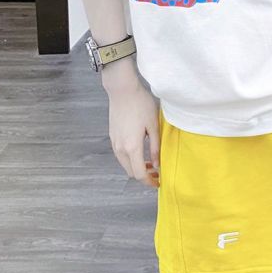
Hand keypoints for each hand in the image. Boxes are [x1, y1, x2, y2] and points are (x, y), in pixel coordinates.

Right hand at [104, 69, 160, 187]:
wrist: (122, 90)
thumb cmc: (141, 104)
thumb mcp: (154, 126)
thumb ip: (156, 148)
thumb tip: (157, 165)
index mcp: (132, 147)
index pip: (139, 174)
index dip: (149, 182)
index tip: (159, 182)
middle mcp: (120, 148)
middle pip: (131, 172)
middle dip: (144, 176)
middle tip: (157, 172)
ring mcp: (114, 142)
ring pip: (125, 164)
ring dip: (136, 167)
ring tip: (151, 162)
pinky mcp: (112, 136)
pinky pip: (121, 155)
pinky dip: (130, 159)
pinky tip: (140, 151)